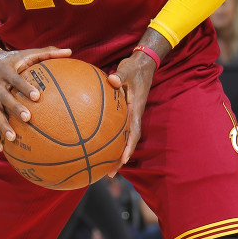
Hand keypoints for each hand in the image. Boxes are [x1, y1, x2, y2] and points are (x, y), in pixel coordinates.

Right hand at [0, 45, 71, 150]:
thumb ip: (47, 53)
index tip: (37, 96)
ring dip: (2, 126)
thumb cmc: (13, 59)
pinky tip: (0, 148)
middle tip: (28, 118)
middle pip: (4, 98)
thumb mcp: (27, 53)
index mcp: (6, 71)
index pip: (16, 80)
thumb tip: (70, 52)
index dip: (25, 87)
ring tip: (13, 138)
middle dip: (15, 109)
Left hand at [106, 49, 156, 168]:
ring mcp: (128, 115)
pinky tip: (95, 144)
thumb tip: (112, 80)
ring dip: (114, 153)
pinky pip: (116, 129)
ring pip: (122, 138)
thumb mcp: (128, 70)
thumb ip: (120, 76)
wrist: (142, 64)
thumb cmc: (134, 68)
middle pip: (128, 142)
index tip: (123, 159)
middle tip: (110, 174)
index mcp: (135, 109)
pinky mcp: (123, 112)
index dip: (129, 147)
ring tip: (102, 167)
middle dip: (120, 159)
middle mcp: (133, 115)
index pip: (134, 132)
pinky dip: (109, 139)